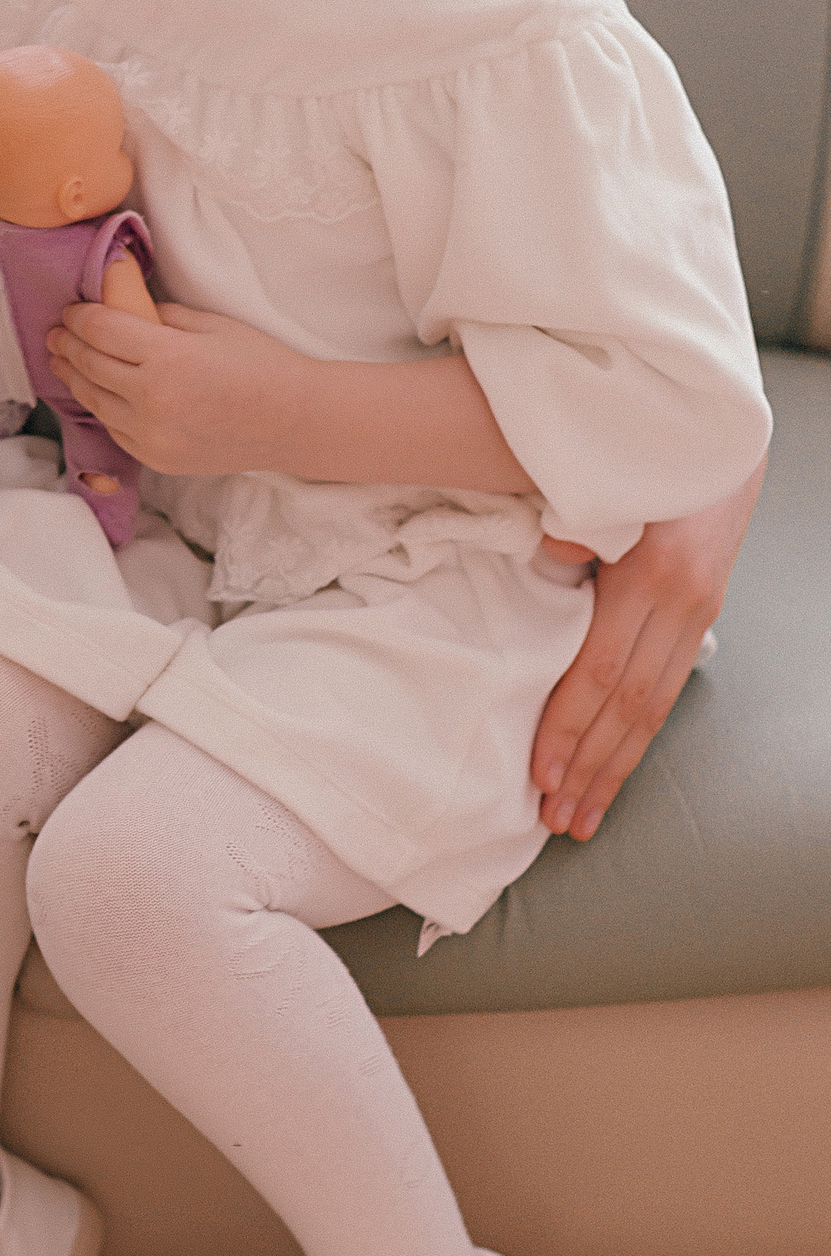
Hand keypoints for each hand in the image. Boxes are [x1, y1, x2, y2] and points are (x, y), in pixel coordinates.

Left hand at [47, 299, 310, 475]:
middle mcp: (151, 400)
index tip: (70, 309)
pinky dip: (101, 407)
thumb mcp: (210, 325)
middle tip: (55, 333)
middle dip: (67, 345)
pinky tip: (95, 392)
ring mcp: (151, 435)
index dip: (79, 317)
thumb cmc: (260, 364)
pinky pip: (114, 429)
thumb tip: (125, 312)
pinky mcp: (156, 458)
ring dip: (74, 377)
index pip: (101, 331)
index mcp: (166, 358)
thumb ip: (161, 318)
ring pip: (94, 401)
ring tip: (62, 361)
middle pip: (89, 366)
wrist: (293, 422)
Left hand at [531, 456, 765, 839]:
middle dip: (590, 768)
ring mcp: (697, 614)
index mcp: (652, 575)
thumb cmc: (641, 455)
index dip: (568, 727)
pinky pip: (666, 691)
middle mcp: (682, 605)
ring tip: (581, 817)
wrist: (717, 435)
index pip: (601, 672)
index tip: (538, 774)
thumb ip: (577, 518)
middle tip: (552, 820)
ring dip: (614, 768)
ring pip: (653, 710)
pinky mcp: (701, 617)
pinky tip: (612, 769)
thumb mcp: (608, 478)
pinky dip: (635, 737)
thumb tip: (551, 549)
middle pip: (629, 707)